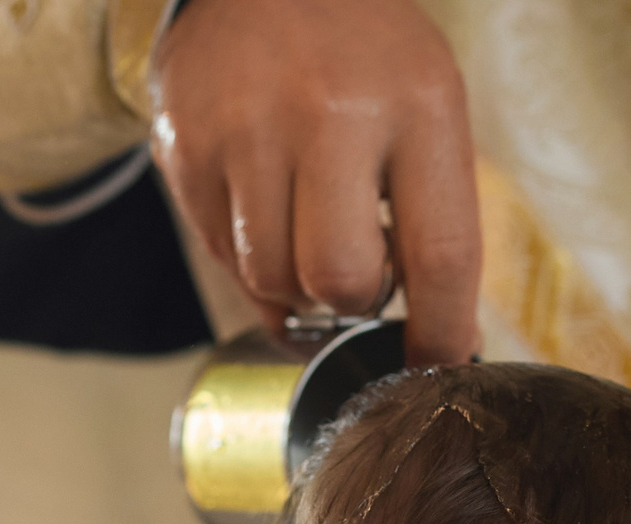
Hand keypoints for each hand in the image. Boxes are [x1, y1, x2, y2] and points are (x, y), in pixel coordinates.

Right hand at [149, 0, 481, 363]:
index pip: (441, 254)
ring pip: (272, 281)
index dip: (441, 331)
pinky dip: (248, 254)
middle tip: (355, 265)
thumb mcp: (427, 104)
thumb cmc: (360, 54)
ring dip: (295, 282)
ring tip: (304, 225)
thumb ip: (436, 214)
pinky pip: (221, 256)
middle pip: (341, 281)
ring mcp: (248, 130)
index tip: (435, 362)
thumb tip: (442, 341)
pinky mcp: (188, 149)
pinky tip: (263, 202)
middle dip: (351, 300)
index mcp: (416, 102)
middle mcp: (330, 114)